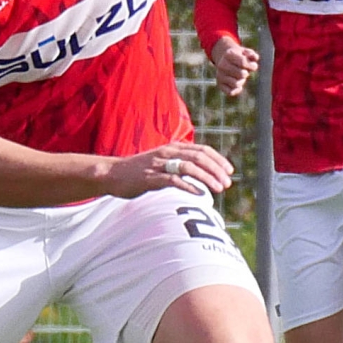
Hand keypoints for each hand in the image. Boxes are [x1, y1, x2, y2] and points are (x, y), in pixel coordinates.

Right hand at [101, 142, 235, 198]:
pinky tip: (200, 194)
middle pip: (199, 157)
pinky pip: (174, 181)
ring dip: (207, 178)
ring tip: (219, 189)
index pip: (202, 149)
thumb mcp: (162, 162)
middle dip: (217, 170)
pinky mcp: (151, 178)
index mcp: (172, 147)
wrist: (113, 174)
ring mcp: (159, 165)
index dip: (218, 160)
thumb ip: (179, 164)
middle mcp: (168, 153)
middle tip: (227, 183)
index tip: (230, 171)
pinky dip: (189, 187)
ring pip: (190, 167)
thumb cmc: (139, 170)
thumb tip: (201, 174)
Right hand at [209, 36, 260, 96]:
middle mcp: (222, 65)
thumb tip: (255, 57)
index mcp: (228, 55)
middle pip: (241, 74)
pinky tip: (238, 85)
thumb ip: (251, 54)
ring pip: (236, 84)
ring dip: (242, 81)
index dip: (252, 66)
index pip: (243, 63)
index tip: (254, 65)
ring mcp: (220, 75)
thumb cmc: (239, 56)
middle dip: (246, 73)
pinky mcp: (220, 84)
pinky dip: (237, 90)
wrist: (224, 59)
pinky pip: (231, 92)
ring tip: (240, 77)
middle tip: (245, 71)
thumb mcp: (245, 52)